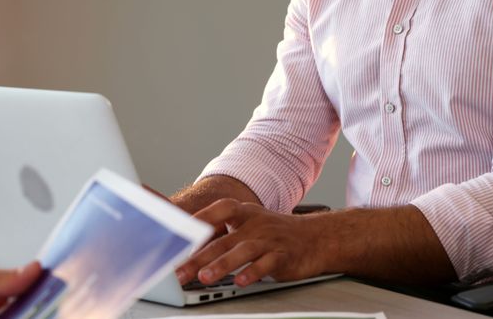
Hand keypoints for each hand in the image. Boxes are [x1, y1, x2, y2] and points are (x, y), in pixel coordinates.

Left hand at [175, 199, 328, 286]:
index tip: (177, 232)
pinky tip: (240, 281)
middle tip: (179, 270)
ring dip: (222, 264)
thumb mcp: (248, 225)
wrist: (316, 238)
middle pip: (223, 239)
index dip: (199, 218)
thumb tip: (188, 247)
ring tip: (204, 277)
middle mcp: (255, 224)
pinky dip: (252, 273)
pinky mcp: (283, 256)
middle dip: (199, 256)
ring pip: (243, 251)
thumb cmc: (273, 233)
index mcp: (244, 213)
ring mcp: (269, 239)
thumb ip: (222, 234)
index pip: (219, 210)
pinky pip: (266, 264)